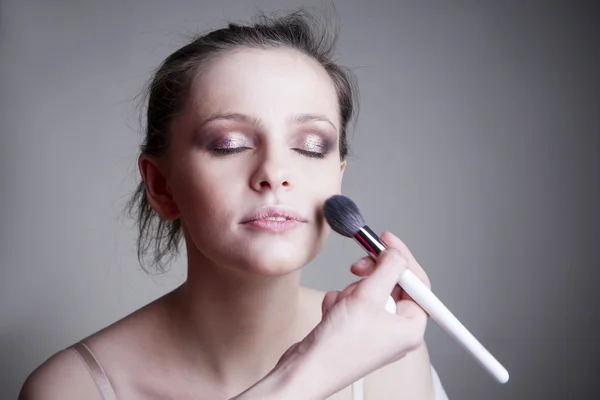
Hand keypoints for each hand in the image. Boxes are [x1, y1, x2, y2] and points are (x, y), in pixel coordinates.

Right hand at [232, 231, 430, 399]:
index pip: (417, 282)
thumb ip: (387, 268)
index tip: (385, 239)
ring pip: (367, 292)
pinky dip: (339, 303)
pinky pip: (351, 303)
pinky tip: (331, 313)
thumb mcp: (368, 296)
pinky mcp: (354, 331)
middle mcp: (396, 330)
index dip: (401, 257)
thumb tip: (396, 253)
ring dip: (350, 292)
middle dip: (369, 277)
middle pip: (390, 284)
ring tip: (341, 306)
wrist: (307, 369)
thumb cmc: (339, 346)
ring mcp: (375, 331)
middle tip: (357, 266)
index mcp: (410, 327)